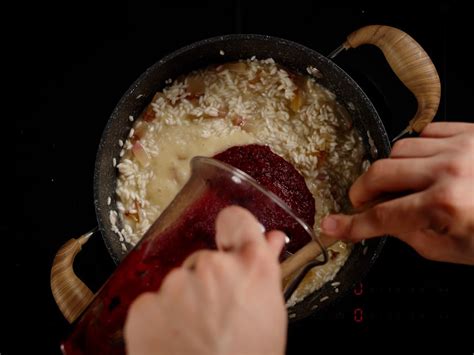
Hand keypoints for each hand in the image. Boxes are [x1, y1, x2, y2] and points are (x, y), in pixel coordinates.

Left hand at [124, 206, 286, 354]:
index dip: (232, 227)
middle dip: (208, 283)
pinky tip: (175, 341)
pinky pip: (154, 302)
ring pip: (179, 283)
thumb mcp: (269, 314)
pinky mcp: (146, 305)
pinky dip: (161, 318)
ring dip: (184, 302)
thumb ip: (266, 267)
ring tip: (196, 335)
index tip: (228, 237)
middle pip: (204, 261)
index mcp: (250, 267)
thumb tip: (272, 239)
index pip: (237, 220)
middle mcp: (212, 267)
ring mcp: (176, 285)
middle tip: (216, 317)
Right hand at [321, 122, 473, 264]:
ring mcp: (461, 147)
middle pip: (379, 173)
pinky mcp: (471, 132)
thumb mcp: (455, 251)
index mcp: (446, 206)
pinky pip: (426, 132)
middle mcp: (450, 171)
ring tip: (401, 185)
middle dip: (362, 191)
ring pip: (398, 149)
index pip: (382, 217)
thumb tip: (383, 221)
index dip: (352, 225)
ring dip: (391, 170)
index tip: (334, 226)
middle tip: (362, 202)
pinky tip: (424, 164)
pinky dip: (417, 149)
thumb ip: (411, 235)